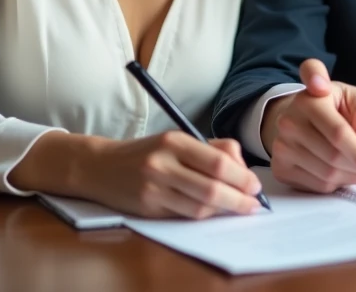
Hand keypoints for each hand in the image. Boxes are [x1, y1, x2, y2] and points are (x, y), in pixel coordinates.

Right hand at [80, 131, 263, 218]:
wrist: (100, 167)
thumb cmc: (148, 152)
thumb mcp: (178, 139)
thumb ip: (212, 148)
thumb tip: (243, 167)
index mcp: (174, 141)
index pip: (217, 162)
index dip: (241, 177)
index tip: (255, 185)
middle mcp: (163, 164)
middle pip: (212, 187)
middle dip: (239, 198)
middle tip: (254, 203)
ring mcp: (154, 188)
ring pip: (200, 206)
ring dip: (225, 210)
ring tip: (239, 208)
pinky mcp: (148, 208)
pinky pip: (185, 215)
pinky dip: (205, 215)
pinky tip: (215, 211)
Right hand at [265, 58, 355, 192]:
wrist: (298, 115)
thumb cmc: (330, 106)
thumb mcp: (352, 98)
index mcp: (308, 101)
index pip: (339, 134)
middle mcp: (289, 123)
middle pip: (334, 157)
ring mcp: (281, 147)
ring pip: (327, 175)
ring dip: (351, 177)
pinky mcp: (280, 167)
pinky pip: (317, 185)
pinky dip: (336, 183)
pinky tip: (341, 171)